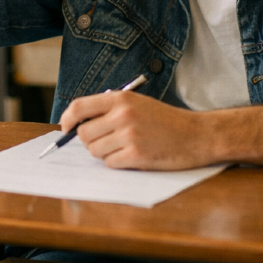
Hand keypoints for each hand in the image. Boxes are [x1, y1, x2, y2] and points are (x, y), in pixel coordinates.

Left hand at [60, 90, 218, 169]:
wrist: (196, 135)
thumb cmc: (165, 120)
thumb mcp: (137, 103)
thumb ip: (109, 110)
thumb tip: (78, 125)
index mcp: (120, 99)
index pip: (79, 107)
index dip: (67, 120)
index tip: (66, 129)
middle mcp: (122, 114)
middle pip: (84, 134)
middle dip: (89, 142)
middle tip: (106, 142)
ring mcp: (129, 135)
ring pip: (95, 151)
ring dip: (105, 153)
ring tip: (124, 147)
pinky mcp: (137, 155)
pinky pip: (110, 163)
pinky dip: (117, 163)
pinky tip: (134, 156)